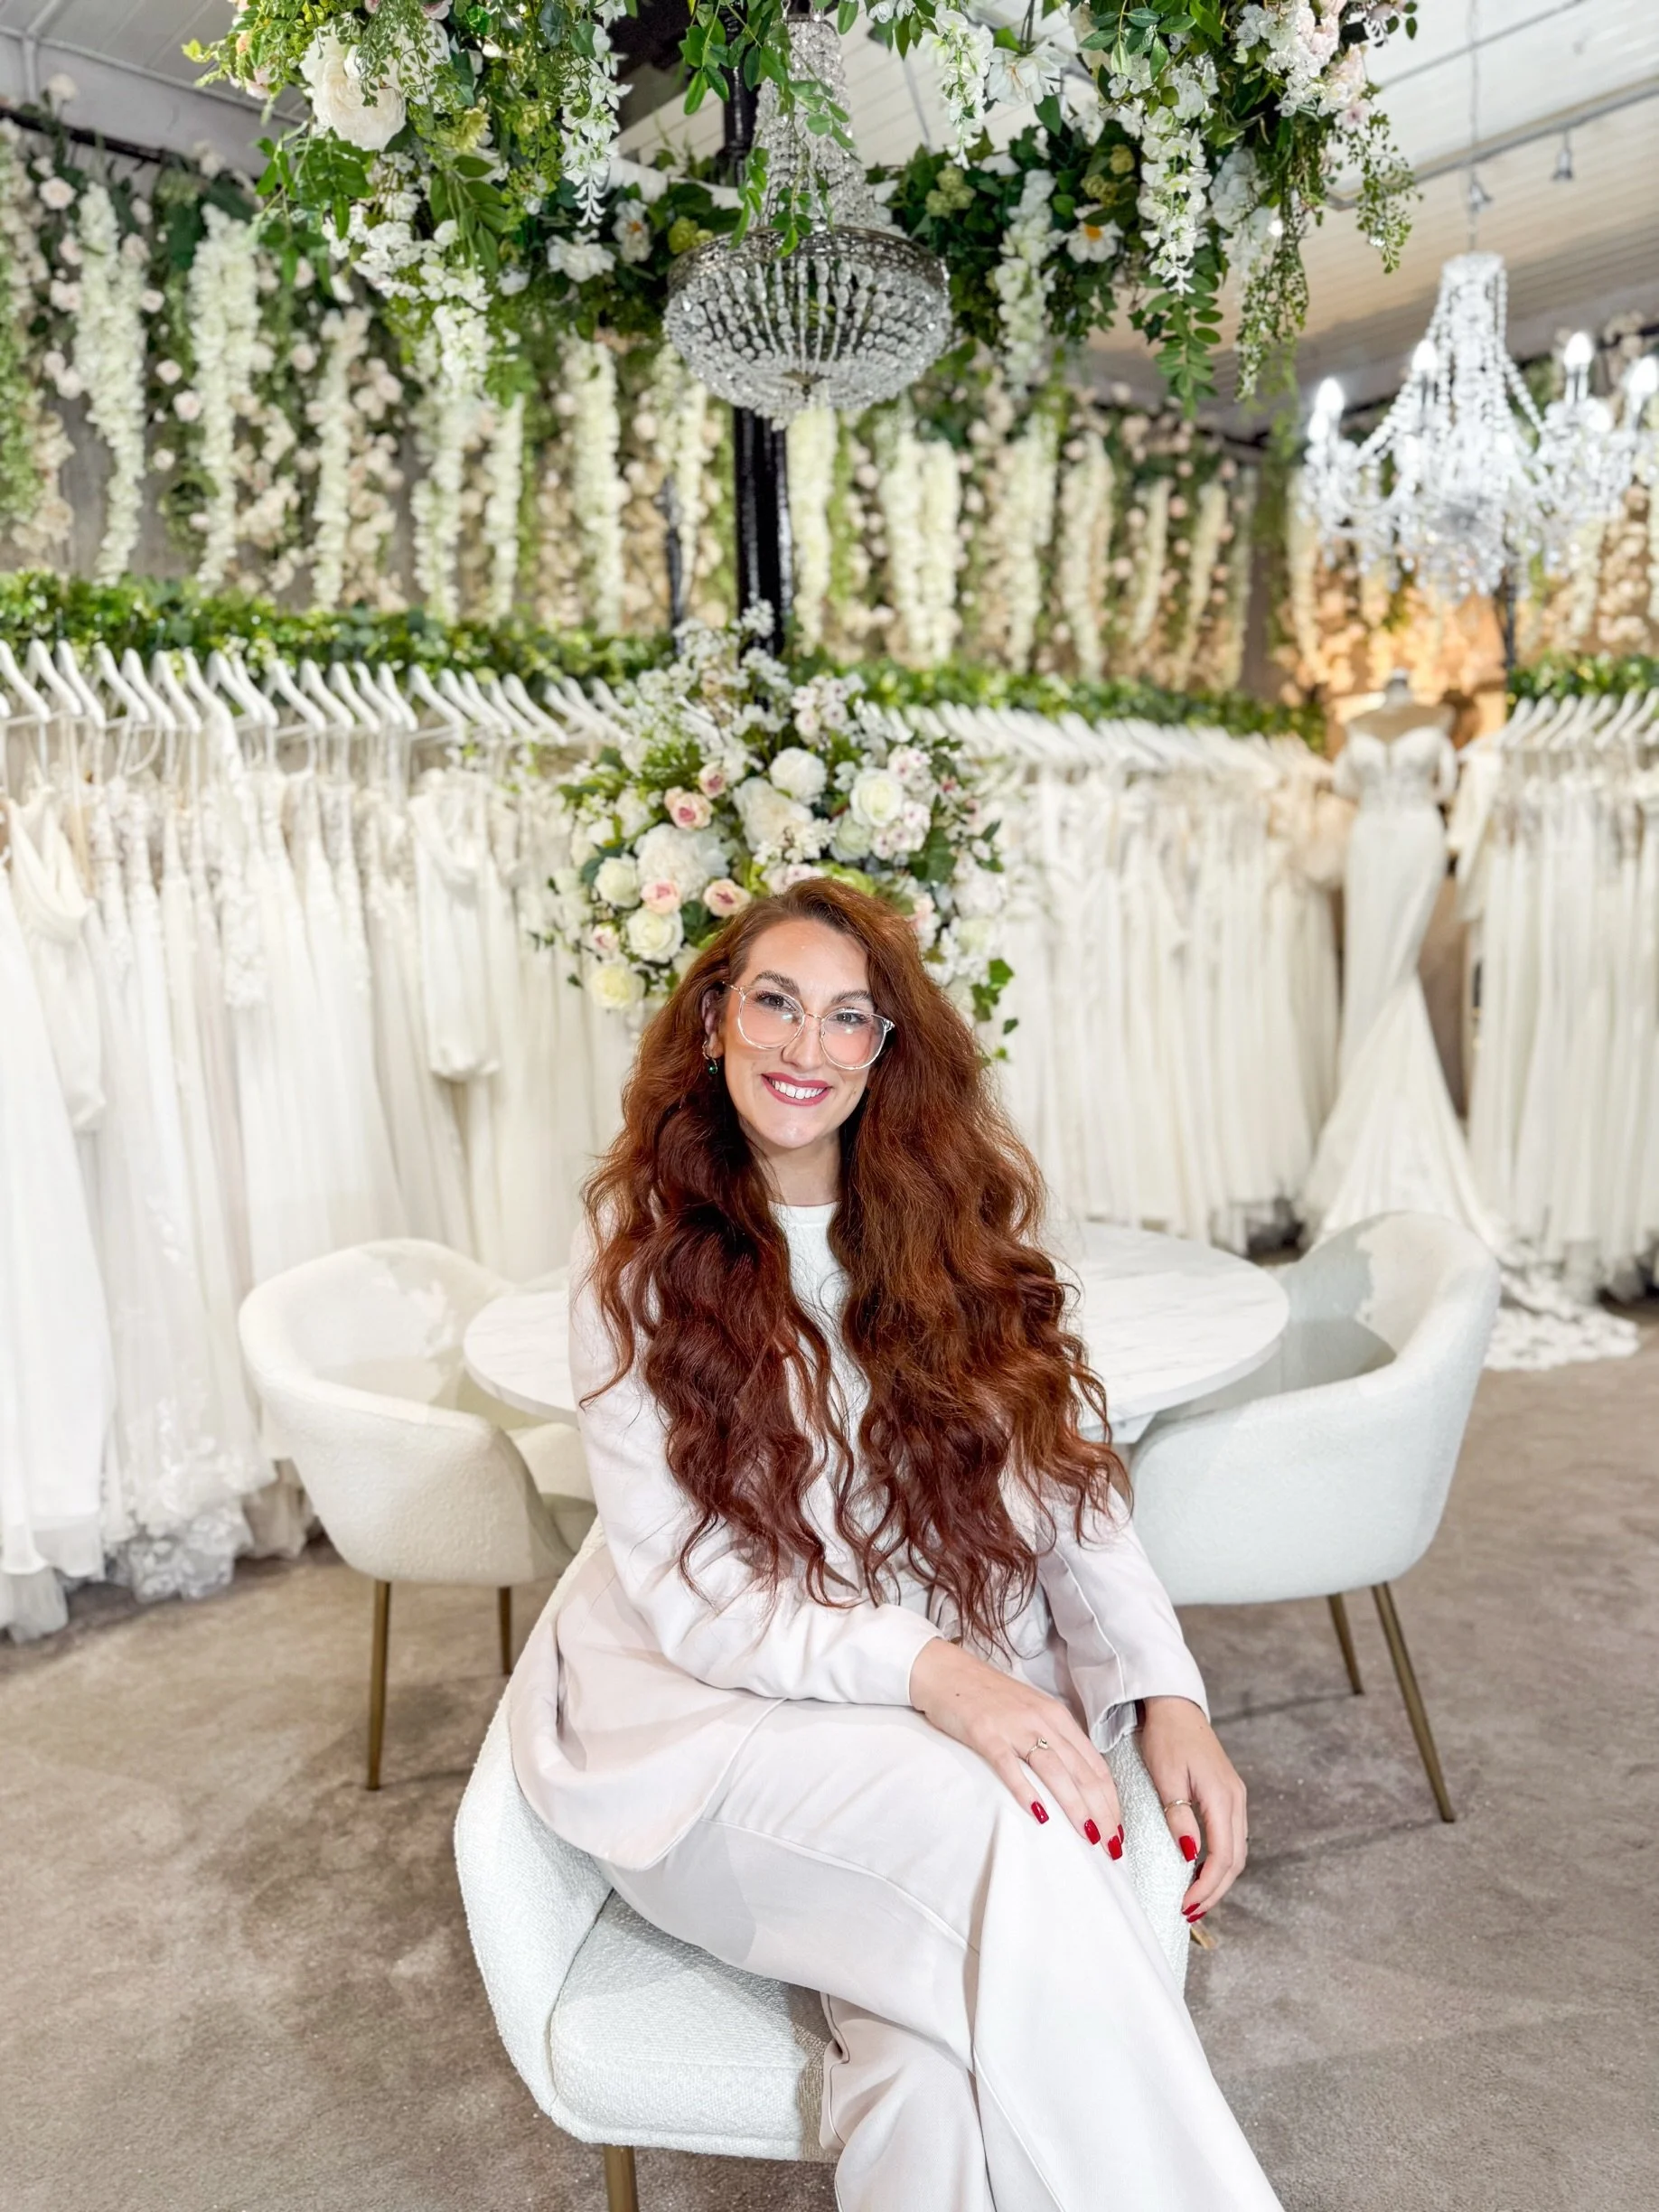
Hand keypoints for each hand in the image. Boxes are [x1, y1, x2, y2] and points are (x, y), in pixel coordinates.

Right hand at [909, 1637, 1122, 1852]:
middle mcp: (1042, 1720)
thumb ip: (1053, 1740)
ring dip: (1075, 1806)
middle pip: (1082, 1772)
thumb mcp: (1031, 1713)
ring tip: (1088, 1836)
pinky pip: (1009, 1765)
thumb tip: (1077, 1783)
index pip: (1095, 1765)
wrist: (947, 1672)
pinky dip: (1026, 1790)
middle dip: (1101, 1811)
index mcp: (1057, 1717)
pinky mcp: (985, 1733)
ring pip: (1054, 1770)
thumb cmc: (990, 1697)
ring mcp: (1014, 1726)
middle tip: (1111, 1847)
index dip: (1111, 1800)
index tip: (1117, 1832)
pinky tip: (1039, 1814)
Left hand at [1139, 1695, 1248, 1920]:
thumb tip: (1191, 1856)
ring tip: (1195, 1901)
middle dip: (1215, 1891)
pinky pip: (1231, 1837)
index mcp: (1222, 1796)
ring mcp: (1235, 1797)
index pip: (1223, 1856)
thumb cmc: (1166, 1737)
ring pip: (1236, 1850)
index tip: (1186, 1906)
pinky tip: (1201, 1871)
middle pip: (1235, 1859)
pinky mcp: (1228, 1795)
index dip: (1207, 1886)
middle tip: (1190, 1914)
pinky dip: (1220, 1861)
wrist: (1174, 1706)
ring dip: (1219, 1879)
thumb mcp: (1167, 1777)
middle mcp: (1236, 1799)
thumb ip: (1179, 1816)